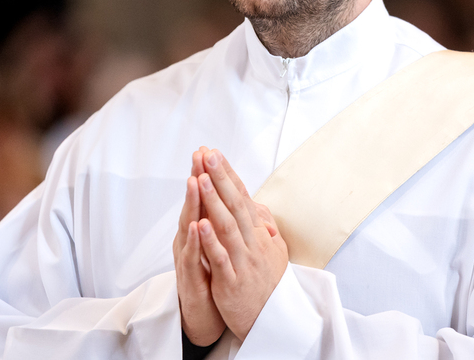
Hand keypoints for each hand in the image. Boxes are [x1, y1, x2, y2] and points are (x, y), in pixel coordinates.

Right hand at [173, 147, 225, 345]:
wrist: (203, 315)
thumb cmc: (212, 276)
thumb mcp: (221, 245)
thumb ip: (224, 222)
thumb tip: (235, 200)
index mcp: (202, 230)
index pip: (205, 197)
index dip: (209, 174)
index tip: (211, 150)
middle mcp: (191, 238)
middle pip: (194, 203)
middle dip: (197, 178)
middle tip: (199, 154)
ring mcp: (188, 256)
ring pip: (188, 225)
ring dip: (192, 203)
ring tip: (195, 180)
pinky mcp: (189, 276)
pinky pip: (190, 256)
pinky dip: (194, 240)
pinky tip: (196, 225)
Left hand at [196, 149, 288, 339]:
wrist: (272, 320)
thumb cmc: (268, 284)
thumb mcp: (273, 250)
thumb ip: (263, 226)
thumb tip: (257, 206)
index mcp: (258, 233)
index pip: (241, 197)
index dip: (228, 175)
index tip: (215, 153)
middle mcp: (252, 241)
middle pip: (235, 204)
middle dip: (221, 178)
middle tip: (208, 154)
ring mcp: (243, 260)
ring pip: (227, 226)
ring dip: (214, 201)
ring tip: (202, 178)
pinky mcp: (232, 280)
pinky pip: (221, 258)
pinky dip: (210, 241)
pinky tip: (200, 223)